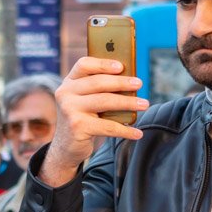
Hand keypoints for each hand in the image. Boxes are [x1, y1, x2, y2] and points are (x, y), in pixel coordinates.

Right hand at [40, 57, 149, 186]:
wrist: (66, 147)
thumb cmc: (83, 119)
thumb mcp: (85, 100)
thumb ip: (99, 89)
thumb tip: (130, 82)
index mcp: (69, 82)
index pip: (84, 65)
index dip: (103, 63)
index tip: (121, 66)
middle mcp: (66, 93)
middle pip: (98, 83)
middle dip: (122, 82)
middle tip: (139, 83)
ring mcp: (70, 110)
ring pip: (105, 101)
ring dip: (128, 102)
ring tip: (144, 104)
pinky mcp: (77, 127)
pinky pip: (107, 126)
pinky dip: (125, 130)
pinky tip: (137, 132)